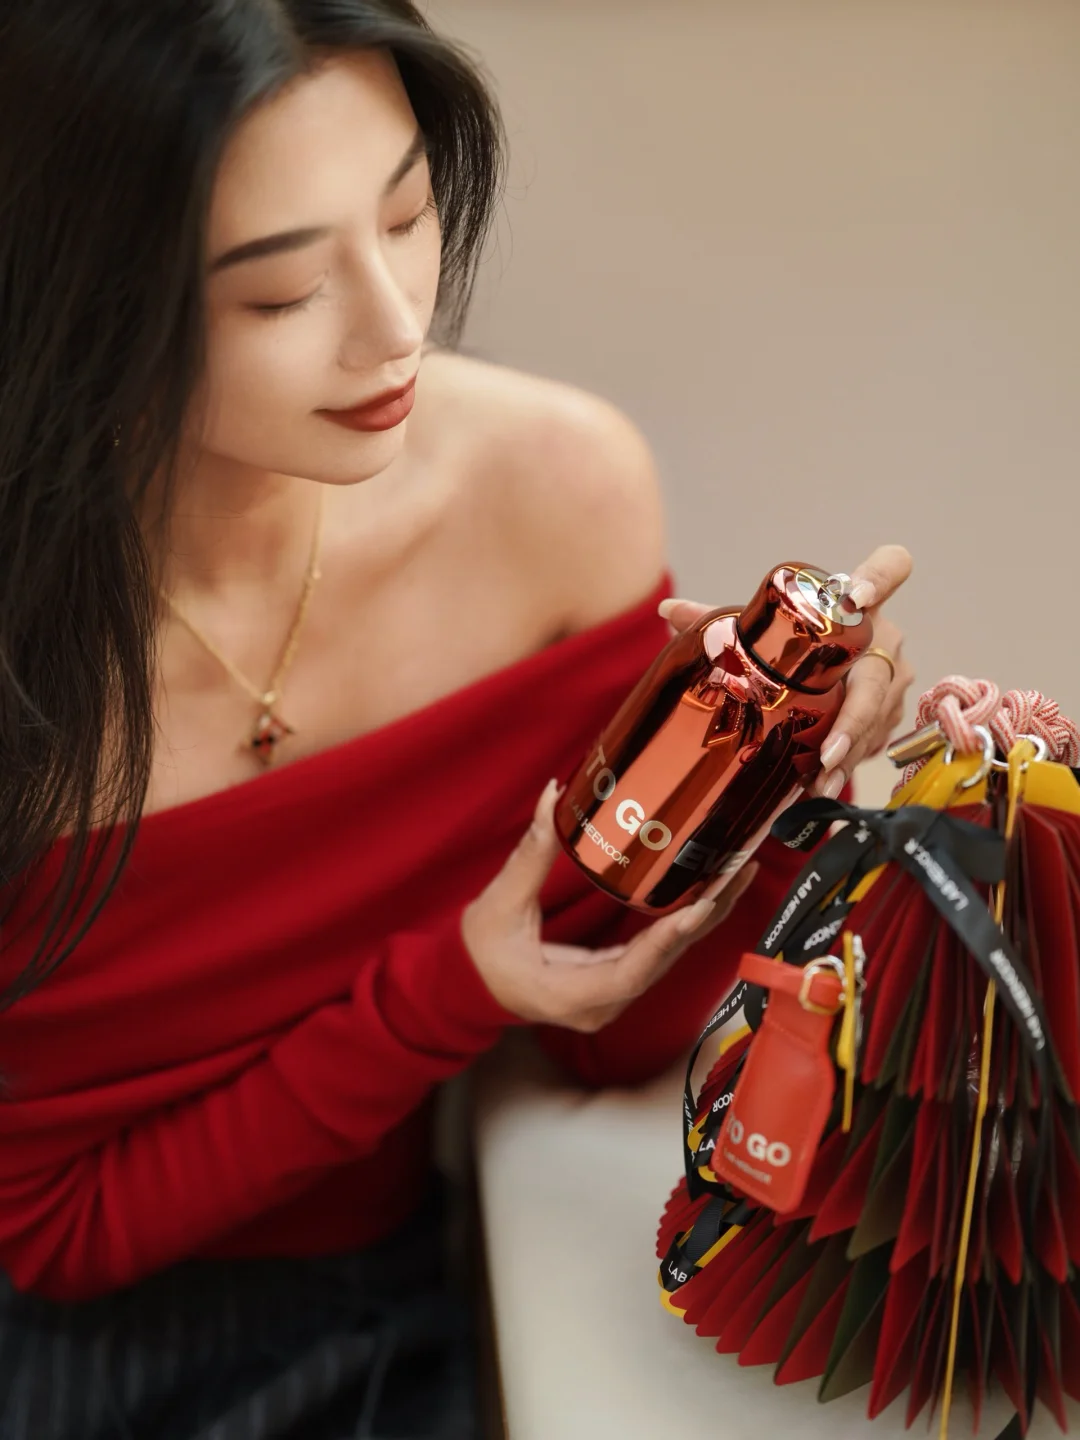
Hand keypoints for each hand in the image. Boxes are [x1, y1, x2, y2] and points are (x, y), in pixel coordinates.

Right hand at [461, 780, 759, 1033]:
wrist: (466, 987)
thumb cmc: (479, 954)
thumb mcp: (499, 905)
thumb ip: (530, 855)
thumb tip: (553, 797)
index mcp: (571, 994)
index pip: (631, 970)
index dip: (668, 939)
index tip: (700, 905)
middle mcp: (602, 1002)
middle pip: (665, 960)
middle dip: (705, 915)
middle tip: (741, 869)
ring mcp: (612, 995)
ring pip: (668, 957)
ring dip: (704, 916)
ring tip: (738, 872)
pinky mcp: (616, 981)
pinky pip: (658, 953)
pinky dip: (685, 922)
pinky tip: (710, 892)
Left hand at [658, 545, 915, 799]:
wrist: (834, 668)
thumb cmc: (796, 641)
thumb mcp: (762, 631)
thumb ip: (719, 619)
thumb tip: (666, 610)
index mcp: (855, 605)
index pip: (889, 569)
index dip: (881, 578)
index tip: (860, 597)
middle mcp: (883, 636)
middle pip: (880, 674)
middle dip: (856, 717)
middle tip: (828, 751)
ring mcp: (892, 675)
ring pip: (879, 714)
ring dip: (851, 752)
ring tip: (820, 780)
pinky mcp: (892, 710)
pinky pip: (876, 737)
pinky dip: (850, 762)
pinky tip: (823, 784)